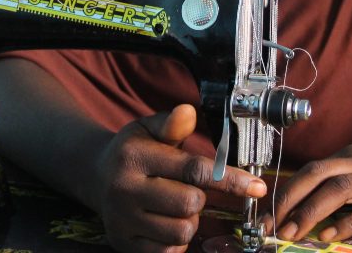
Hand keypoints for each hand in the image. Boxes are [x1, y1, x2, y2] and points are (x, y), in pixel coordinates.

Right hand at [94, 104, 267, 252]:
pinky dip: (176, 240)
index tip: (257, 186)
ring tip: (176, 207)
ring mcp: (122, 219)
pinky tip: (166, 223)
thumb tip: (188, 112)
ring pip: (181, 231)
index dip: (230, 179)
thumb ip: (172, 124)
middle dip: (200, 199)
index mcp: (136, 156)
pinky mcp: (122, 242)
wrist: (94, 176)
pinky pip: (167, 251)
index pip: (193, 170)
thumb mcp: (148, 129)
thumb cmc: (133, 151)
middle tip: (190, 190)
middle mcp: (125, 189)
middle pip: (190, 204)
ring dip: (189, 221)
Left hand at [268, 143, 351, 242]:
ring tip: (292, 233)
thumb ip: (345, 187)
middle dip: (289, 200)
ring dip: (310, 212)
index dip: (285, 192)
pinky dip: (347, 223)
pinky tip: (331, 237)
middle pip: (315, 174)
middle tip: (272, 226)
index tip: (267, 216)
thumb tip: (311, 210)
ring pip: (337, 190)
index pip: (309, 170)